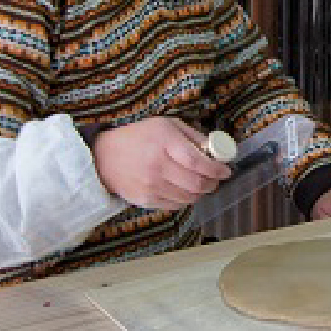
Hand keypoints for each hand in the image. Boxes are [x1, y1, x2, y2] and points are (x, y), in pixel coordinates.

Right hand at [90, 117, 229, 209]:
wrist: (104, 157)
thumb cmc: (139, 137)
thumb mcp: (166, 125)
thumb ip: (192, 135)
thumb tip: (216, 149)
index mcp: (164, 142)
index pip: (198, 162)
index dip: (217, 169)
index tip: (226, 170)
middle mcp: (157, 166)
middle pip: (196, 183)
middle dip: (212, 183)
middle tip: (216, 179)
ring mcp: (151, 186)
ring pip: (188, 198)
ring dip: (201, 193)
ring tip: (201, 184)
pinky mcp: (145, 200)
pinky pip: (175, 205)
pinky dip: (186, 200)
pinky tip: (184, 190)